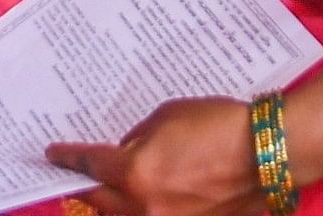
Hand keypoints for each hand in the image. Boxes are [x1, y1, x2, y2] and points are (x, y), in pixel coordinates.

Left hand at [48, 96, 258, 215]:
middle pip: (100, 202)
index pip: (90, 167)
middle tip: (78, 174)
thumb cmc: (219, 125)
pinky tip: (152, 194)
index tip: (54, 155)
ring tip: (117, 184)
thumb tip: (125, 152)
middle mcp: (144, 207)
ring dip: (117, 201)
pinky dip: (147, 208)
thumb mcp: (167, 116)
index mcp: (134, 174)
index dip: (69, 159)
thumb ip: (138, 138)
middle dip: (88, 186)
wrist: (267, 152)